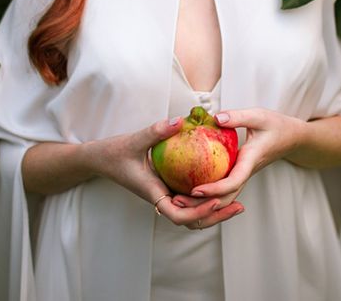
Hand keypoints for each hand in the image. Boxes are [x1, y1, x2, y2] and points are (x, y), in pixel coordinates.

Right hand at [91, 117, 244, 229]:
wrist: (100, 159)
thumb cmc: (114, 152)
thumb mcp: (135, 140)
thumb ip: (157, 131)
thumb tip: (181, 121)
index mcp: (154, 193)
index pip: (179, 216)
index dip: (199, 212)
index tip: (216, 200)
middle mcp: (161, 198)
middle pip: (192, 220)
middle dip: (216, 216)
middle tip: (239, 205)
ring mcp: (164, 194)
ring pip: (192, 213)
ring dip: (213, 210)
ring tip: (236, 201)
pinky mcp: (165, 187)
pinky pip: (188, 198)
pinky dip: (204, 198)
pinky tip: (219, 183)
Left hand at [171, 108, 303, 211]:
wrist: (293, 137)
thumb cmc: (276, 125)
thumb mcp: (258, 116)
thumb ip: (237, 117)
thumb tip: (216, 118)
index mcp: (250, 160)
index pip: (233, 181)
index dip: (215, 189)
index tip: (196, 190)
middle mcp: (246, 172)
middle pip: (225, 198)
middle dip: (203, 204)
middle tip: (177, 201)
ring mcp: (243, 175)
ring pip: (224, 197)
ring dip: (203, 202)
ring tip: (178, 200)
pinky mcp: (239, 173)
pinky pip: (224, 188)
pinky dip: (208, 193)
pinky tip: (190, 188)